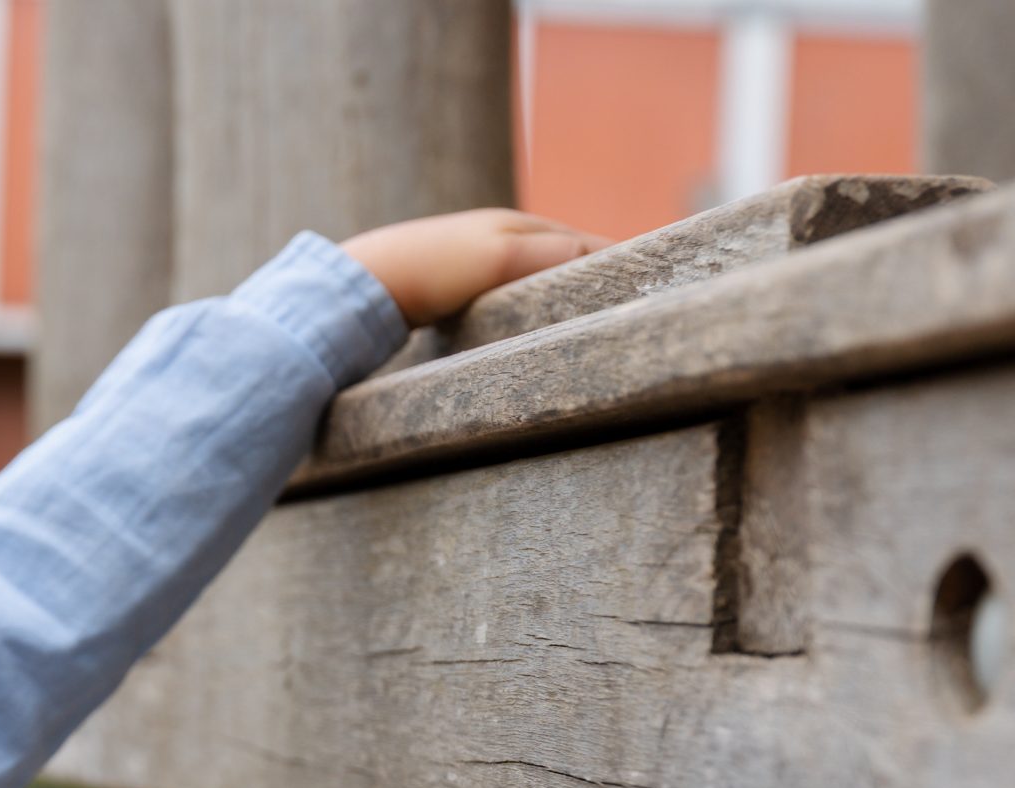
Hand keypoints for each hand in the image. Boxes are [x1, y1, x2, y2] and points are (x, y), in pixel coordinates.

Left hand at [341, 209, 609, 328]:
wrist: (361, 286)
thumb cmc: (431, 267)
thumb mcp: (501, 257)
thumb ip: (553, 254)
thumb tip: (603, 258)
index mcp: (516, 226)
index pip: (584, 244)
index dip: (618, 262)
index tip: (653, 285)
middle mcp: (497, 239)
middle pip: (562, 260)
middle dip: (595, 279)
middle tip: (631, 308)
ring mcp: (474, 266)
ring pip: (534, 282)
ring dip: (562, 298)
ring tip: (592, 324)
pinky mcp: (452, 294)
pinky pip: (506, 302)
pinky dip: (529, 312)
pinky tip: (531, 334)